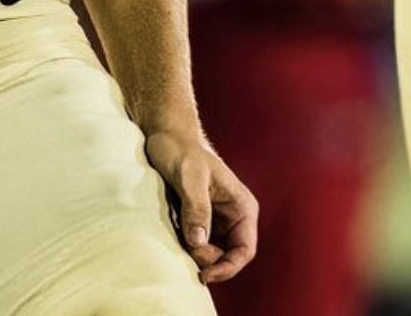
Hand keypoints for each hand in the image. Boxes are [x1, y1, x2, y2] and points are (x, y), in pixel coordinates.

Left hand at [144, 127, 257, 284]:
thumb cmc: (180, 149)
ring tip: (176, 232)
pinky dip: (184, 245)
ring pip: (210, 253)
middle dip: (207, 259)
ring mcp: (217, 221)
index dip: (228, 268)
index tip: (204, 274)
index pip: (245, 250)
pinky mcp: (199, 221)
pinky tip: (172, 229)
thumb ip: (196, 207)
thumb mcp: (189, 175)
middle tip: (184, 245)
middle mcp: (233, 217)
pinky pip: (196, 244)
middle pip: (227, 257)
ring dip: (194, 253)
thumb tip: (198, 241)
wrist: (165, 135)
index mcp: (242, 206)